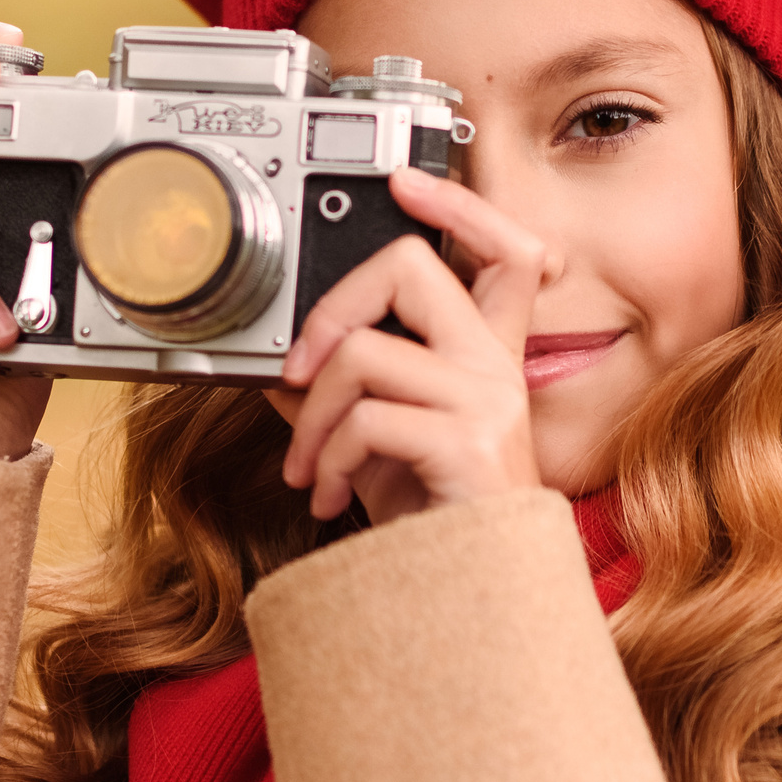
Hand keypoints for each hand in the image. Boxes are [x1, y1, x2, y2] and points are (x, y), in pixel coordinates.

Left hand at [269, 168, 555, 524]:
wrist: (469, 598)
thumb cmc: (433, 520)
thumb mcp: (376, 445)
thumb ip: (339, 394)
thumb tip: (278, 363)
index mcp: (486, 355)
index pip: (503, 251)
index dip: (458, 208)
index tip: (405, 183)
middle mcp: (494, 366)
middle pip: (415, 267)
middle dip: (333, 306)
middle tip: (303, 366)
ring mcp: (486, 400)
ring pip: (365, 351)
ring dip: (313, 417)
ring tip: (308, 467)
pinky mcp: (467, 442)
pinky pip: (366, 419)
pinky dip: (326, 461)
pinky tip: (329, 497)